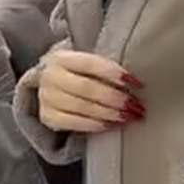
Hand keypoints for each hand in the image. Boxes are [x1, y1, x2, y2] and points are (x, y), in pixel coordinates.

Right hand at [30, 50, 144, 134]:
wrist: (50, 89)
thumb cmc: (77, 76)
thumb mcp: (85, 66)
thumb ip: (103, 69)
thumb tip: (133, 81)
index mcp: (61, 57)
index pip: (90, 64)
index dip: (114, 73)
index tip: (136, 83)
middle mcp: (51, 76)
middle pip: (86, 87)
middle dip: (115, 97)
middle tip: (136, 105)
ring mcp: (47, 98)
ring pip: (81, 107)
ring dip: (109, 113)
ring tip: (128, 117)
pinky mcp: (47, 117)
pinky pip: (73, 123)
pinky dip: (95, 125)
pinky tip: (111, 125)